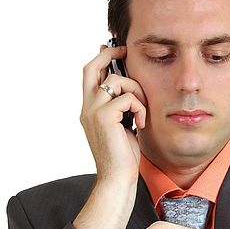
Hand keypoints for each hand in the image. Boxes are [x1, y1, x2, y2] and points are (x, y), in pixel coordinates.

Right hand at [79, 43, 147, 184]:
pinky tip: (141, 124)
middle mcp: (87, 107)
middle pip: (92, 67)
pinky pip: (128, 98)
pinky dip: (140, 108)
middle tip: (123, 51)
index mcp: (89, 109)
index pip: (89, 75)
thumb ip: (121, 108)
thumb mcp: (122, 125)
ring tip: (142, 111)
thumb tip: (129, 91)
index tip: (113, 50)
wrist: (117, 178)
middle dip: (108, 54)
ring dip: (137, 92)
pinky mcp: (104, 116)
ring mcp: (93, 111)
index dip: (100, 59)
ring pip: (117, 81)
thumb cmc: (122, 156)